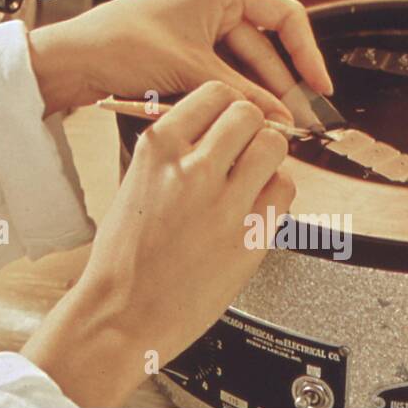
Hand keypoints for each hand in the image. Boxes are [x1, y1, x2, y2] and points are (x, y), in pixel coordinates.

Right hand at [21, 81, 294, 406]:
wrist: (122, 314)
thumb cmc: (123, 258)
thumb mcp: (134, 184)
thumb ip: (172, 153)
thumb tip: (206, 133)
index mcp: (158, 148)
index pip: (214, 94)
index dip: (229, 104)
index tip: (232, 116)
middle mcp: (193, 168)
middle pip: (248, 113)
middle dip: (251, 126)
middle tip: (246, 145)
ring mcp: (224, 201)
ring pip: (274, 146)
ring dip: (269, 156)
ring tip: (255, 174)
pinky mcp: (250, 236)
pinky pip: (284, 190)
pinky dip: (277, 192)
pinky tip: (256, 206)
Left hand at [28, 0, 333, 121]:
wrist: (72, 59)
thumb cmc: (122, 46)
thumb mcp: (192, 71)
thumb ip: (243, 94)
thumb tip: (281, 119)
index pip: (285, 16)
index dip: (307, 54)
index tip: (319, 89)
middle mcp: (214, 1)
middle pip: (266, 46)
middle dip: (281, 85)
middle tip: (295, 125)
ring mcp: (199, 25)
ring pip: (243, 64)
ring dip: (256, 95)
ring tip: (271, 129)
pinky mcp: (185, 49)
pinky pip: (221, 71)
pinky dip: (233, 94)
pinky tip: (242, 121)